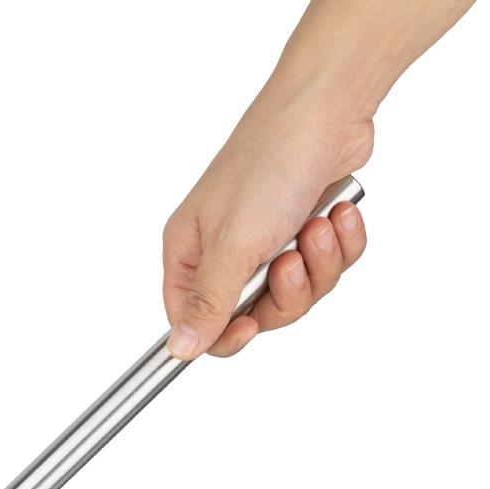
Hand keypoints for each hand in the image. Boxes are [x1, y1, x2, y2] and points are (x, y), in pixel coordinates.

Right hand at [163, 95, 372, 359]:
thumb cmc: (268, 163)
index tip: (251, 324)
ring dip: (318, 266)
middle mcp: (222, 252)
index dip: (224, 333)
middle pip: (253, 315)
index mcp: (188, 255)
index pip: (194, 322)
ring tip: (316, 227)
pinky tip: (337, 215)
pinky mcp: (303, 229)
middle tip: (291, 260)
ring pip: (295, 294)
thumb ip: (207, 305)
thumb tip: (179, 350)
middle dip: (286, 292)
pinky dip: (339, 246)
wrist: (327, 107)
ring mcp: (264, 241)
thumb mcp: (232, 247)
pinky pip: (326, 267)